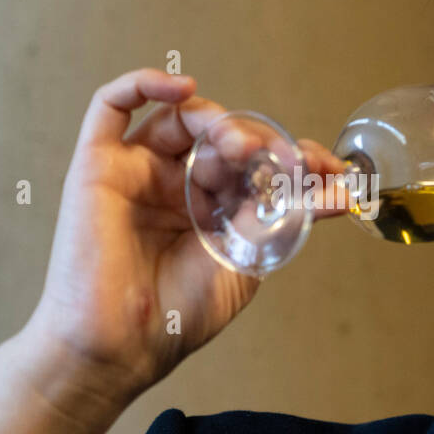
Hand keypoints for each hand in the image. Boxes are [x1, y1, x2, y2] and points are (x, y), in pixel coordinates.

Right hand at [19, 69, 345, 411]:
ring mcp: (135, 173)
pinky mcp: (97, 167)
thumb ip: (281, 219)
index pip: (252, 164)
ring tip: (241, 147)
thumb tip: (335, 191)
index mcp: (207, 209)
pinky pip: (110, 107)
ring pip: (178, 118)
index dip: (290, 157)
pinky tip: (182, 89)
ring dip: (216, 121)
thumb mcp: (245, 261)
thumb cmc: (174, 318)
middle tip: (281, 160)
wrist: (120, 349)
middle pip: (218, 137)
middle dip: (257, 142)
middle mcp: (172, 186)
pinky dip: (144, 84)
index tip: (328, 167)